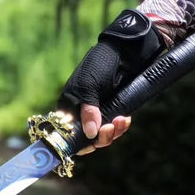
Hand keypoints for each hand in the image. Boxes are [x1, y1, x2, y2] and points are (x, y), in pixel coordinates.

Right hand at [57, 9, 161, 155]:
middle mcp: (81, 114)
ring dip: (113, 132)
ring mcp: (97, 114)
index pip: (68, 134)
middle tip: (110, 128)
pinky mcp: (112, 112)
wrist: (124, 52)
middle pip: (87, 139)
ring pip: (102, 136)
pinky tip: (126, 119)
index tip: (91, 142)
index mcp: (69, 107)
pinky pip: (114, 128)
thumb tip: (90, 134)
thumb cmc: (99, 65)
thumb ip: (88, 111)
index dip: (79, 142)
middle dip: (100, 137)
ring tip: (122, 120)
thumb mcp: (89, 87)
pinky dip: (120, 126)